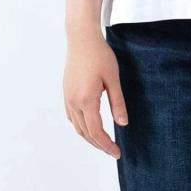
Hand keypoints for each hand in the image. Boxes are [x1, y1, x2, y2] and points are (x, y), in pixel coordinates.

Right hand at [63, 28, 128, 157]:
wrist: (82, 38)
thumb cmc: (99, 55)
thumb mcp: (113, 78)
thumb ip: (117, 102)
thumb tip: (123, 124)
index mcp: (86, 100)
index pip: (96, 131)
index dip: (107, 144)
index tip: (117, 152)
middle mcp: (73, 102)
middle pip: (85, 132)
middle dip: (99, 144)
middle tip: (113, 150)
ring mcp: (68, 97)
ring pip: (77, 126)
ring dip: (90, 136)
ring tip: (104, 141)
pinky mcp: (67, 92)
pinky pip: (73, 116)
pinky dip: (82, 126)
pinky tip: (91, 124)